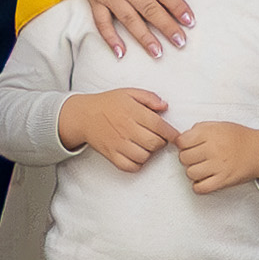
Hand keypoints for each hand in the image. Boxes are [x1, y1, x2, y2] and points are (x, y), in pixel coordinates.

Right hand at [61, 87, 175, 169]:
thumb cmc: (108, 104)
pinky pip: (130, 166)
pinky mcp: (111, 155)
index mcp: (132, 112)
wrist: (83, 116)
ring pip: (144, 156)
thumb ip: (149, 97)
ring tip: (146, 145)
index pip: (160, 126)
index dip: (171, 133)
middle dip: (161, 142)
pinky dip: (137, 163)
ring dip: (149, 153)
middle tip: (158, 138)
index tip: (174, 135)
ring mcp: (118, 144)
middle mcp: (126, 129)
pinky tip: (136, 154)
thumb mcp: (129, 93)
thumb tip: (165, 106)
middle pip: (154, 143)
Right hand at [79, 0, 191, 53]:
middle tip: (180, 42)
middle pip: (150, 9)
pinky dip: (110, 38)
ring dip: (144, 37)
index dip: (178, 8)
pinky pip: (102, 22)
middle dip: (166, 27)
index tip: (190, 21)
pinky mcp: (96, 0)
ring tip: (157, 53)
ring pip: (129, 19)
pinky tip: (120, 52)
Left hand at [176, 118, 258, 193]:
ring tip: (202, 168)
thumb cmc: (239, 138)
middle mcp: (214, 149)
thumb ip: (199, 129)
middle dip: (187, 158)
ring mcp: (218, 166)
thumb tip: (181, 140)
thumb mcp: (219, 125)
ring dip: (193, 172)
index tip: (189, 145)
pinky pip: (200, 188)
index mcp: (211, 134)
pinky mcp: (223, 180)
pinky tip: (204, 179)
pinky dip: (199, 186)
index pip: (182, 142)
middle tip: (197, 157)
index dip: (183, 144)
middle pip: (184, 158)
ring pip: (190, 173)